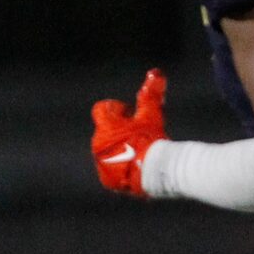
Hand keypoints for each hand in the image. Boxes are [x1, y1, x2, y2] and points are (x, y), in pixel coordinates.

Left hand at [90, 69, 167, 195]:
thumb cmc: (151, 140)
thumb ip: (151, 94)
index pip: (101, 109)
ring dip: (120, 150)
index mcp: (105, 126)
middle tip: (139, 135)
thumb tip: (155, 72)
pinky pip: (112, 171)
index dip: (116, 109)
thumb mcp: (152, 115)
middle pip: (106, 132)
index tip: (129, 114)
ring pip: (108, 152)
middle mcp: (98, 144)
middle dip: (119, 131)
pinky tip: (138, 168)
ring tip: (140, 154)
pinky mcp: (107, 181)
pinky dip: (122, 168)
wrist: (154, 172)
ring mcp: (101, 164)